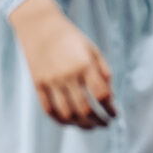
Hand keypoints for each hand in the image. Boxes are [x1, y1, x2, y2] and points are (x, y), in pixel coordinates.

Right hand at [8, 0, 113, 128]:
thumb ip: (103, 71)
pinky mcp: (37, 84)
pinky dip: (60, 120)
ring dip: (81, 124)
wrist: (38, 26)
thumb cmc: (69, 37)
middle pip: (85, 109)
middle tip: (105, 124)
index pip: (102, 95)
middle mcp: (67, 75)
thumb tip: (109, 96)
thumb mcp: (92, 48)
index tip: (114, 114)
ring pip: (67, 113)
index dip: (110, 109)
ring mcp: (50, 81)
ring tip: (89, 126)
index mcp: (84, 65)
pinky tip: (70, 122)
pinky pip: (48, 109)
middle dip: (98, 120)